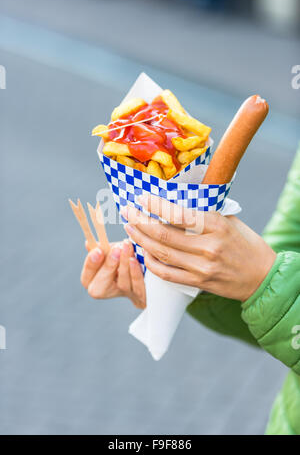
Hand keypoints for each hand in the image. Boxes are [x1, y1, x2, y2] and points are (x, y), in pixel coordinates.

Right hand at [80, 240, 145, 308]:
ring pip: (122, 283)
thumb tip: (88, 244)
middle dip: (108, 267)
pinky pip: (138, 286)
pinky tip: (136, 260)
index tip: (98, 251)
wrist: (149, 276)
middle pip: (99, 288)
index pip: (86, 278)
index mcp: (95, 281)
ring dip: (124, 264)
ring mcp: (125, 294)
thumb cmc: (126, 261)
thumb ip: (102, 250)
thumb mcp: (113, 253)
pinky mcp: (141, 296)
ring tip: (126, 246)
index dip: (90, 265)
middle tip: (115, 250)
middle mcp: (107, 292)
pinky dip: (136, 272)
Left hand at [121, 194, 275, 301]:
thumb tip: (173, 201)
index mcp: (216, 225)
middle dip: (140, 221)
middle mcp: (208, 247)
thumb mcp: (229, 220)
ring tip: (129, 228)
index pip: (178, 214)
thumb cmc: (245, 243)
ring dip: (141, 240)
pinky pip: (167, 274)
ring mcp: (202, 268)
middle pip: (164, 234)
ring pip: (161, 253)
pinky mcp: (198, 283)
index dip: (155, 205)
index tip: (141, 198)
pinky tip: (143, 252)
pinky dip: (151, 263)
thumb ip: (203, 213)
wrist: (262, 276)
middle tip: (127, 211)